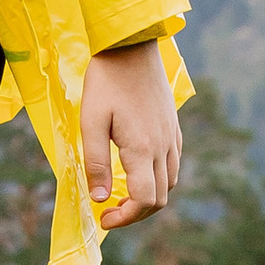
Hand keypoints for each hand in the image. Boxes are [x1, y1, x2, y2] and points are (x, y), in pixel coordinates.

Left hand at [81, 41, 180, 226]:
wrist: (132, 46)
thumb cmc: (106, 81)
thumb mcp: (91, 121)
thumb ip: (95, 162)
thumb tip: (99, 199)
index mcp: (142, 148)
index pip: (145, 200)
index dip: (125, 218)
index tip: (104, 218)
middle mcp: (163, 147)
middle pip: (160, 199)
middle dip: (135, 214)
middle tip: (108, 211)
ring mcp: (172, 137)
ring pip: (169, 184)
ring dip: (147, 198)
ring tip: (120, 195)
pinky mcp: (173, 128)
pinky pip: (172, 165)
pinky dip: (156, 179)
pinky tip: (134, 171)